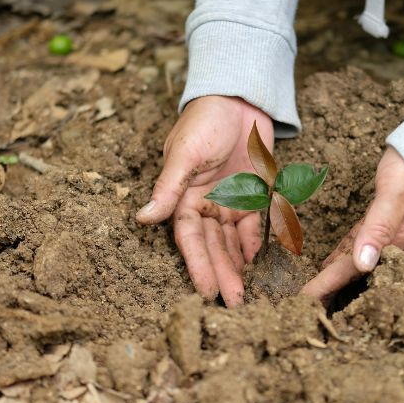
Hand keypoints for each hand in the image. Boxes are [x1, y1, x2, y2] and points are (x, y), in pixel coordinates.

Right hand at [135, 96, 273, 306]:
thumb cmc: (205, 121)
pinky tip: (261, 265)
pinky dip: (257, 245)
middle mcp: (206, 205)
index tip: (207, 292)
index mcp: (184, 198)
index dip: (198, 265)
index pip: (189, 239)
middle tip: (233, 304)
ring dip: (239, 267)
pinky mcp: (254, 198)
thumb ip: (168, 187)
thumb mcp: (185, 152)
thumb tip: (142, 218)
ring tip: (247, 295)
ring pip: (234, 243)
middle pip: (213, 247)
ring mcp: (231, 203)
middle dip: (222, 274)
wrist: (239, 98)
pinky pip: (256, 228)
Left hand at [302, 148, 403, 303]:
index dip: (326, 286)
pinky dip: (342, 256)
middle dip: (328, 290)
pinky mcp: (384, 222)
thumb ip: (379, 228)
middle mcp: (392, 244)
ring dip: (333, 276)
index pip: (352, 270)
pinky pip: (358, 245)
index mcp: (394, 242)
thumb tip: (363, 264)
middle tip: (302, 307)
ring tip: (312, 293)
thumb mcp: (395, 195)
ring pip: (353, 261)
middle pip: (352, 273)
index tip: (304, 301)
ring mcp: (389, 234)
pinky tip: (330, 263)